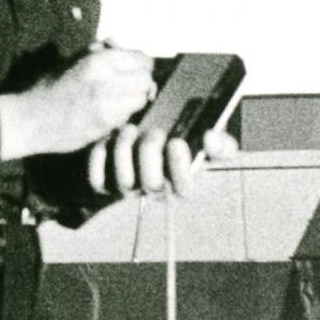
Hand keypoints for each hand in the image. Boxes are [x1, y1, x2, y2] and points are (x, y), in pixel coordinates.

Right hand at [0, 44, 156, 159]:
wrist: (30, 120)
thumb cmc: (48, 88)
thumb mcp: (70, 60)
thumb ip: (97, 50)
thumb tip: (117, 43)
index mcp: (99, 61)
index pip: (142, 59)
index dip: (140, 64)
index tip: (134, 69)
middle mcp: (108, 82)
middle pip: (146, 80)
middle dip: (141, 82)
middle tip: (130, 86)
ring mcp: (109, 107)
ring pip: (141, 100)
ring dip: (134, 99)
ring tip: (118, 100)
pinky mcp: (107, 126)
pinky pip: (128, 117)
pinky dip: (124, 115)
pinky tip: (109, 113)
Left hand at [85, 124, 238, 199]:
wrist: (157, 133)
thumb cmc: (187, 139)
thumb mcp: (210, 140)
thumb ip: (221, 143)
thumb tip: (210, 138)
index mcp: (183, 182)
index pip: (185, 190)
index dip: (180, 170)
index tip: (177, 142)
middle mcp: (157, 188)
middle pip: (153, 186)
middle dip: (152, 156)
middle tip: (155, 131)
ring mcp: (131, 186)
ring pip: (124, 182)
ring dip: (126, 152)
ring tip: (131, 129)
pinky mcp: (107, 180)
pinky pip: (98, 178)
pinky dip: (101, 157)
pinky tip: (109, 137)